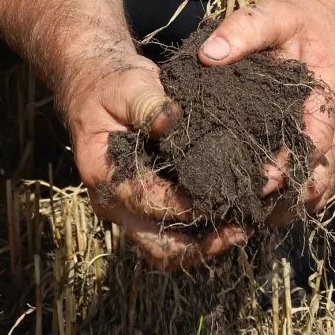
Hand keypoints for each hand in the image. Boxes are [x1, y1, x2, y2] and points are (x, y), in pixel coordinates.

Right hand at [59, 55, 246, 268]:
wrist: (93, 85)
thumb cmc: (112, 84)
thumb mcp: (129, 85)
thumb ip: (149, 105)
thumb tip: (170, 123)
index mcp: (104, 174)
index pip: (150, 202)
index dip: (189, 205)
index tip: (225, 198)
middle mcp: (113, 201)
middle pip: (158, 246)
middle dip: (202, 245)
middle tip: (241, 230)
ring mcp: (127, 208)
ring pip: (165, 249)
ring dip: (203, 245)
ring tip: (241, 230)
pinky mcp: (142, 206)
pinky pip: (170, 233)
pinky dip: (199, 233)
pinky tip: (229, 217)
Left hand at [197, 0, 334, 217]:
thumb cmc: (315, 14)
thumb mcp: (279, 12)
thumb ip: (244, 30)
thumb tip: (208, 56)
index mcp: (328, 98)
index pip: (311, 149)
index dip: (283, 173)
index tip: (251, 186)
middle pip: (317, 181)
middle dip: (282, 203)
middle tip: (238, 211)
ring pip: (318, 187)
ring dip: (288, 206)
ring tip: (245, 216)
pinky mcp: (326, 137)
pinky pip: (315, 176)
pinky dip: (293, 194)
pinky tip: (260, 201)